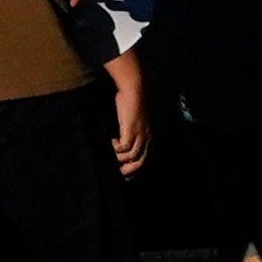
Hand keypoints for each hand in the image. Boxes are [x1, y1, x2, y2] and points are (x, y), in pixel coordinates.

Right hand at [104, 55, 150, 177]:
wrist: (135, 88)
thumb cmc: (133, 100)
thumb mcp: (134, 117)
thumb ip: (131, 127)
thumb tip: (122, 136)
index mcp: (149, 135)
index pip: (145, 158)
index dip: (136, 168)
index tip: (125, 173)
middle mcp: (147, 138)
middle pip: (140, 162)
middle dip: (129, 170)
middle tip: (118, 174)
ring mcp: (140, 135)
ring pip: (132, 157)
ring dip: (120, 159)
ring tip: (111, 156)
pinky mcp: (131, 130)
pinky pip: (123, 148)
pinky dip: (116, 148)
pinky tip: (111, 141)